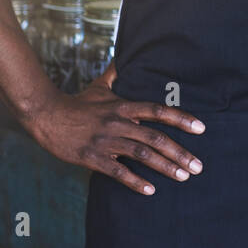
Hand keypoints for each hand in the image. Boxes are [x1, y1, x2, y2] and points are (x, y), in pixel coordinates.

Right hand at [25, 62, 205, 194]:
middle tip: (198, 166)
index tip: (202, 128)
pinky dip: (134, 181)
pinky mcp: (92, 157)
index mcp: (123, 106)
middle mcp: (119, 122)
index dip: (182, 118)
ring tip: (182, 177)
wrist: (46, 116)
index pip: (159, 110)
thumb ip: (116, 74)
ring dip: (165, 167)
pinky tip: (150, 190)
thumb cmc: (76, 103)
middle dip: (180, 152)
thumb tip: (124, 57)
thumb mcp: (99, 87)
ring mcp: (106, 140)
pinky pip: (117, 171)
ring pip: (141, 155)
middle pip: (155, 138)